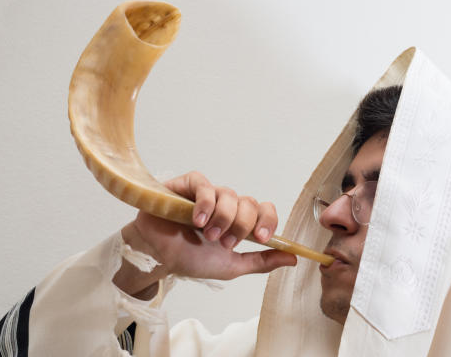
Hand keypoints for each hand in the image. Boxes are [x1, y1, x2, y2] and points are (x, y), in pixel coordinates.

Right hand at [113, 172, 296, 296]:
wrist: (158, 256)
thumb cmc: (190, 258)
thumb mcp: (232, 265)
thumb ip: (262, 261)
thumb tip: (293, 258)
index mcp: (239, 220)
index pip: (264, 210)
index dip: (267, 221)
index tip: (261, 238)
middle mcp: (226, 204)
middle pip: (248, 202)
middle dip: (241, 225)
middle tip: (224, 242)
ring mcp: (207, 193)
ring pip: (228, 194)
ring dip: (222, 218)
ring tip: (207, 234)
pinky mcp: (187, 185)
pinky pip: (204, 184)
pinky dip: (205, 203)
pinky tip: (197, 220)